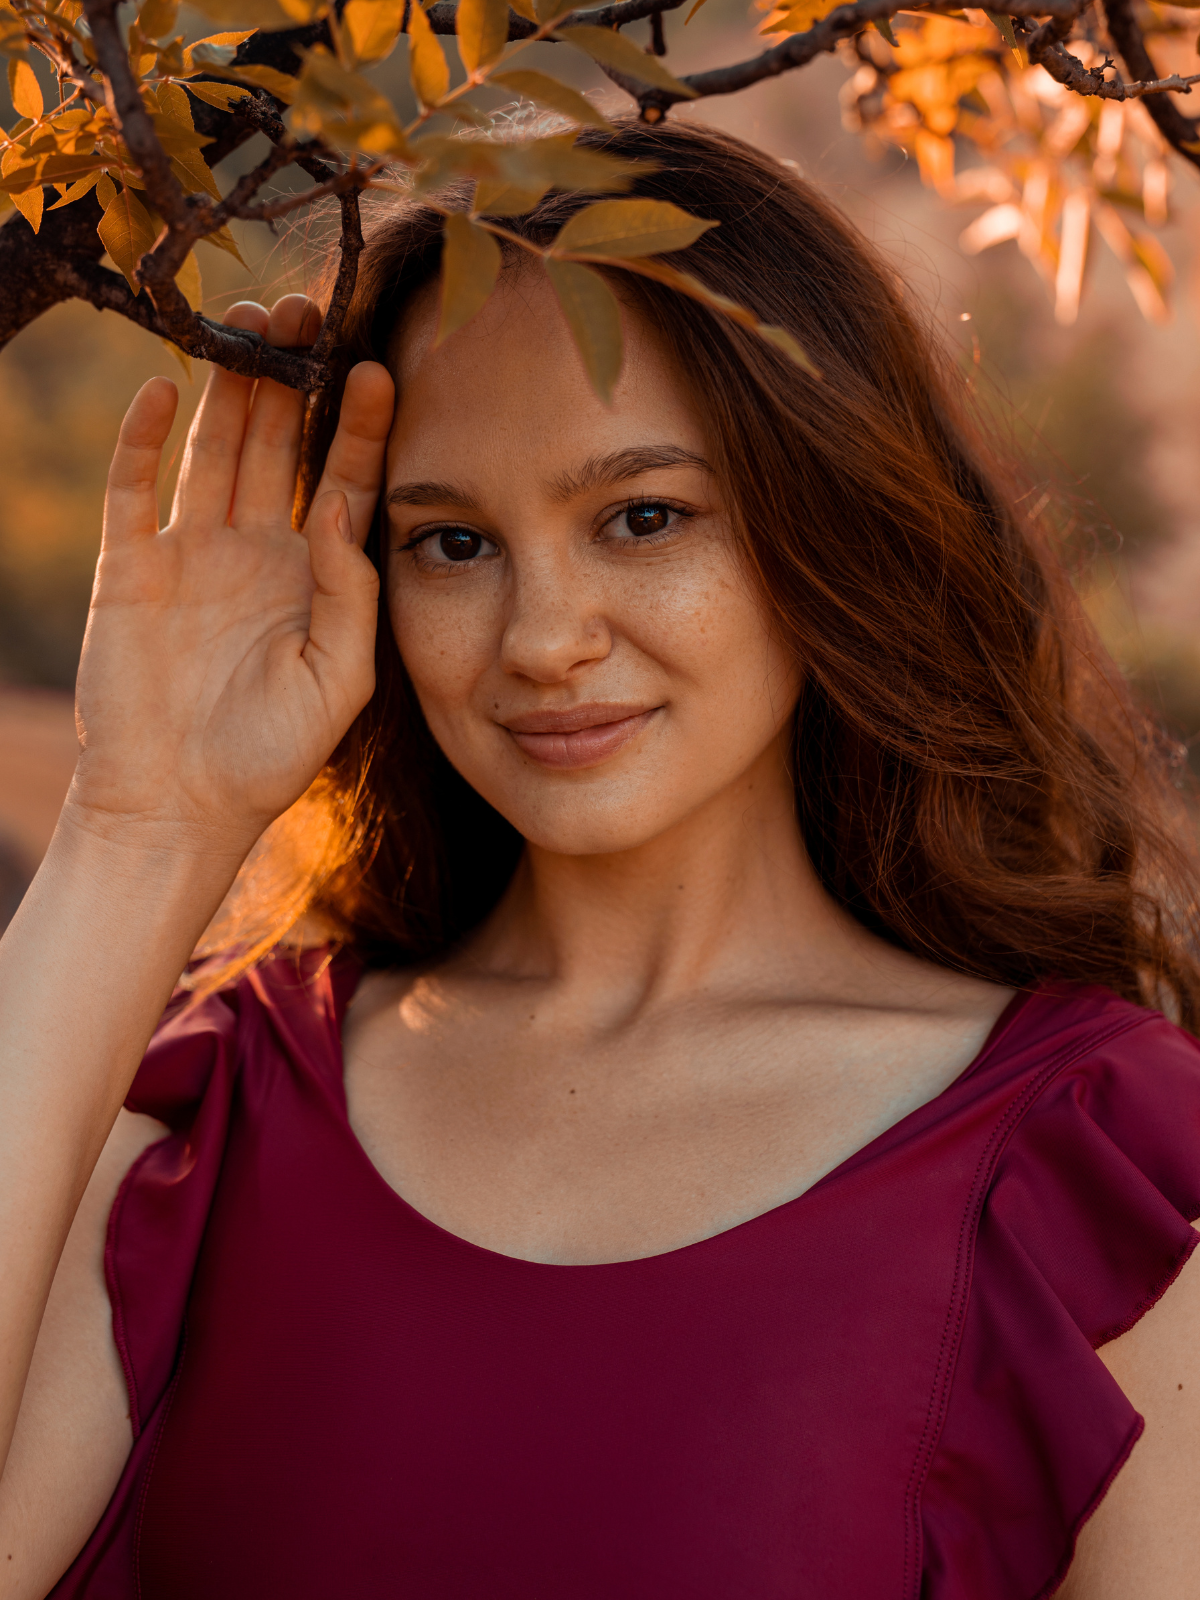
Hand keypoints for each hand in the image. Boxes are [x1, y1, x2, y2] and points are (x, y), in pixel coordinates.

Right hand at [69, 297, 394, 855]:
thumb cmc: (270, 755)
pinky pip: (131, 489)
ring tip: (248, 319)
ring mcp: (188, 553)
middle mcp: (253, 552)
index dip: (358, 427)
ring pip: (211, 448)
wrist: (178, 807)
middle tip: (306, 308)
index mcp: (311, 577)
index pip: (341, 482)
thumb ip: (349, 593)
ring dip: (228, 385)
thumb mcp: (339, 679)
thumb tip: (337, 506)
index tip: (379, 368)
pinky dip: (140, 439)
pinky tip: (163, 388)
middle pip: (276, 443)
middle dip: (291, 375)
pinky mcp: (126, 566)